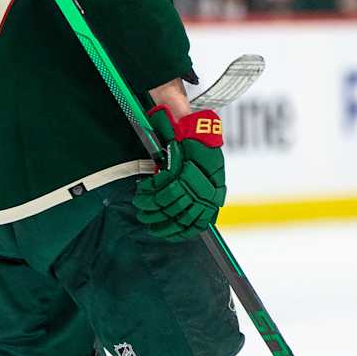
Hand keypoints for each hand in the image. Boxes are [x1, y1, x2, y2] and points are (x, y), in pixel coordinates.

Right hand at [133, 106, 226, 240]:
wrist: (189, 121)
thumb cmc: (193, 147)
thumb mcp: (200, 175)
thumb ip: (194, 196)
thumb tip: (180, 217)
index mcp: (215, 192)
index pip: (199, 222)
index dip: (180, 232)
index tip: (164, 234)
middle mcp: (210, 187)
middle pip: (181, 214)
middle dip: (159, 219)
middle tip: (145, 218)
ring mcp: (198, 175)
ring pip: (170, 200)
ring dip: (151, 204)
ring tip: (141, 204)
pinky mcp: (184, 163)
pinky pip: (163, 184)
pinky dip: (151, 189)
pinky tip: (144, 189)